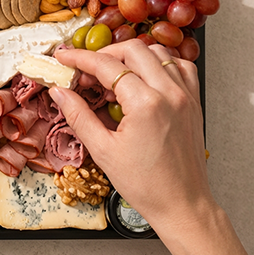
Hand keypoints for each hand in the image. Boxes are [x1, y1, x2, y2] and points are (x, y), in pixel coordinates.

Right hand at [52, 41, 213, 239]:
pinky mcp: (193, 102)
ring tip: (113, 76)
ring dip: (132, 57)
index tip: (65, 59)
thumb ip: (79, 116)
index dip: (81, 58)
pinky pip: (179, 67)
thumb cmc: (147, 185)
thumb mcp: (103, 151)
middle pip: (133, 50)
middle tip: (86, 70)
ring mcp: (185, 96)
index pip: (107, 66)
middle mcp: (169, 93)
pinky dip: (160, 64)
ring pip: (158, 53)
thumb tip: (60, 92)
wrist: (182, 204)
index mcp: (146, 104)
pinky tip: (145, 78)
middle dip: (105, 54)